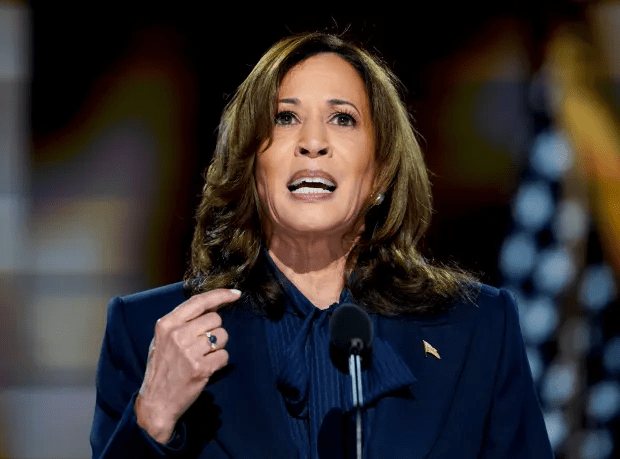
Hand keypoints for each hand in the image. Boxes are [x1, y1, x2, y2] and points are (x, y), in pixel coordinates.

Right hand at [134, 288, 239, 442]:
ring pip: (222, 336)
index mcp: (166, 324)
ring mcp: (189, 352)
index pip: (198, 301)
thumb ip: (184, 321)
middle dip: (215, 330)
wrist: (156, 402)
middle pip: (215, 319)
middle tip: (202, 345)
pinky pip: (224, 356)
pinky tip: (206, 368)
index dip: (220, 295)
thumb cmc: (162, 368)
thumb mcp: (164, 339)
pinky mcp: (200, 368)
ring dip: (217, 346)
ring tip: (202, 357)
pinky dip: (219, 362)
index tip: (235, 294)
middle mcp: (177, 335)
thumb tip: (214, 305)